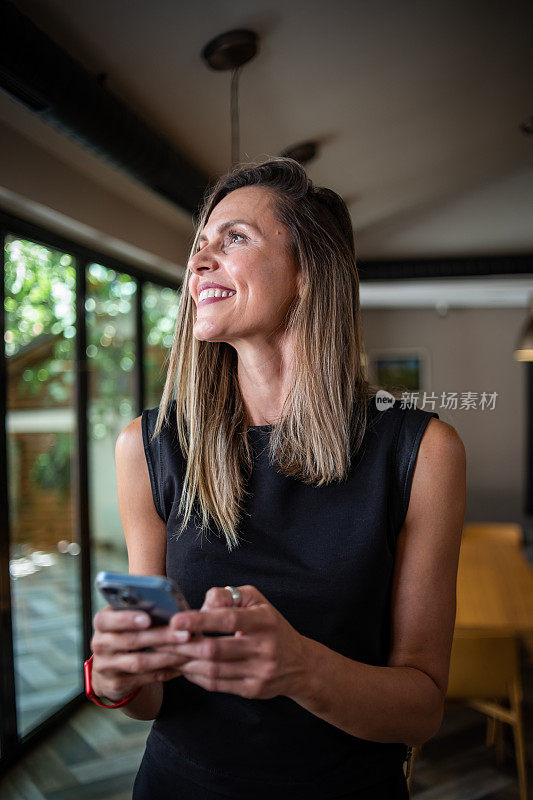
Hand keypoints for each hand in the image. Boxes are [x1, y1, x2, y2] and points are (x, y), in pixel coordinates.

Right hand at [90, 607, 194, 701]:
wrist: (111, 667)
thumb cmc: (126, 632)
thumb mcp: (125, 618)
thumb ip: (139, 607)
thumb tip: (164, 599)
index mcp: (102, 622)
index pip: (106, 619)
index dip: (126, 619)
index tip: (148, 619)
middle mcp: (100, 644)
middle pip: (131, 640)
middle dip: (160, 637)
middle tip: (184, 634)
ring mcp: (107, 666)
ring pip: (139, 662)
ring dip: (166, 656)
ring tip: (188, 651)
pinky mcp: (117, 684)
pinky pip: (145, 678)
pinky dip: (165, 671)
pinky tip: (182, 665)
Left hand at [167, 585, 308, 699]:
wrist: (300, 664)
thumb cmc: (271, 625)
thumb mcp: (256, 601)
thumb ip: (227, 596)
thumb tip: (201, 606)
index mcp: (265, 620)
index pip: (228, 619)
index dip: (199, 620)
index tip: (175, 620)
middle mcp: (264, 647)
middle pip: (216, 649)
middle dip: (184, 645)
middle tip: (159, 640)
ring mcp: (260, 672)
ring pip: (213, 670)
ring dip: (186, 662)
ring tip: (167, 653)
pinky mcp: (253, 691)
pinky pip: (218, 685)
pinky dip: (196, 676)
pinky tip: (184, 666)